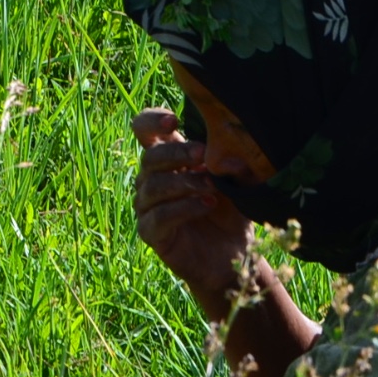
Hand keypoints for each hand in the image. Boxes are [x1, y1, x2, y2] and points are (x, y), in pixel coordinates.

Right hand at [131, 107, 251, 306]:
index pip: (144, 130)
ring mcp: (147, 207)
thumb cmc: (231, 211)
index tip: (174, 121)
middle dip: (178, 154)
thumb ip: (227, 160)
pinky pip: (159, 216)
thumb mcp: (234, 180)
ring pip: (153, 186)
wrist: (233, 255)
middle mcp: (151, 180)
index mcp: (167, 160)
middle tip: (204, 156)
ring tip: (212, 188)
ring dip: (184, 183)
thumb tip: (226, 147)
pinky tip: (207, 205)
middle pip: (149, 157)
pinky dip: (184, 208)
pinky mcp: (150, 232)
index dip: (152, 121)